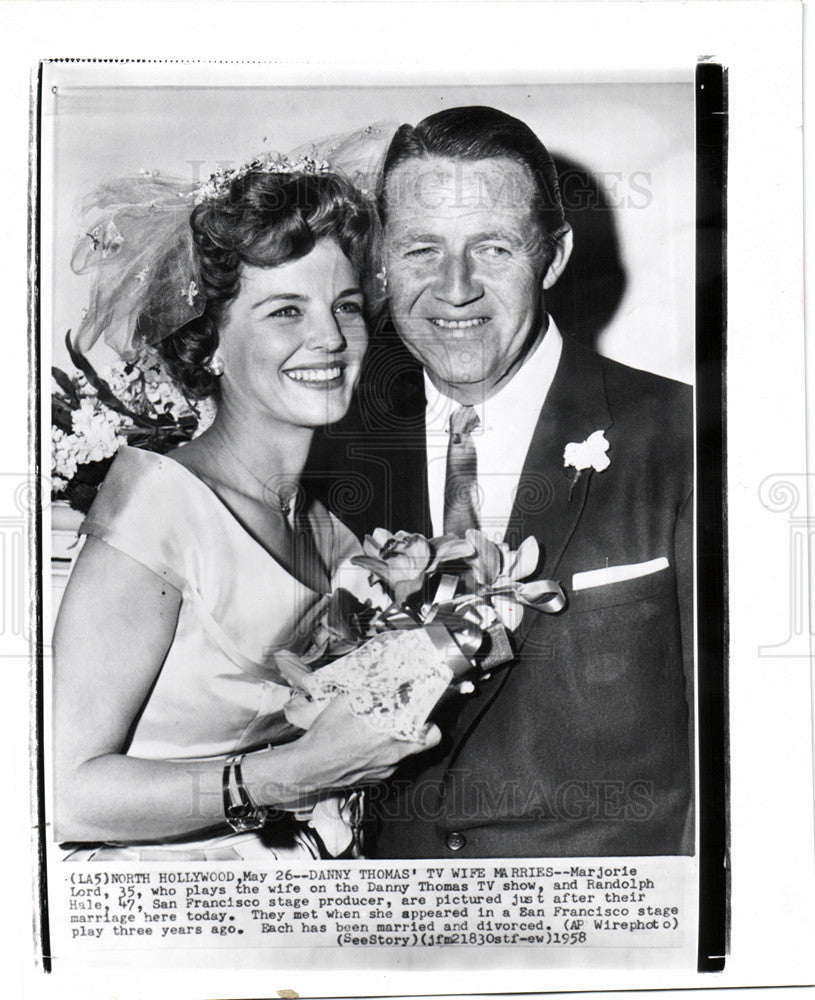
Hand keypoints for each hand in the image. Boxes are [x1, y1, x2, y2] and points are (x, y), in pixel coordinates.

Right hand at [243, 694, 439, 809]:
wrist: (308, 767)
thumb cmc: (326, 734)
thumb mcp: (346, 702)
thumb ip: (367, 689)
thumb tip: (378, 674)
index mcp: (392, 735)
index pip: (431, 732)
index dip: (432, 718)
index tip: (429, 706)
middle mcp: (394, 755)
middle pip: (426, 743)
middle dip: (423, 729)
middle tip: (414, 718)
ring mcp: (386, 770)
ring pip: (406, 753)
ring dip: (400, 741)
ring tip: (384, 730)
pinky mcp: (376, 779)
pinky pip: (389, 764)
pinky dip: (384, 754)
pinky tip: (368, 746)